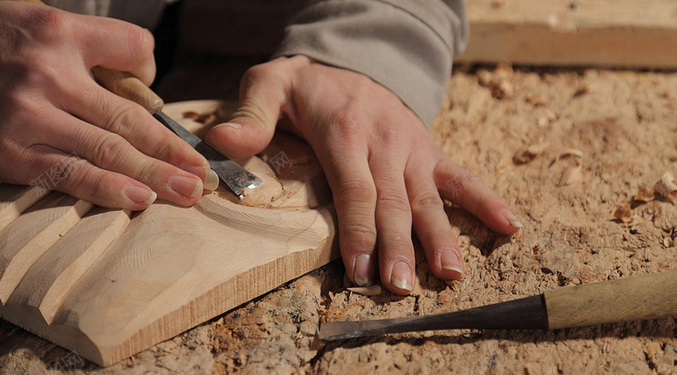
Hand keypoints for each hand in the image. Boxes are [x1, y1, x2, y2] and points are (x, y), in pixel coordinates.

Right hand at [0, 1, 215, 209]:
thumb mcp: (36, 18)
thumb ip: (87, 42)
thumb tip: (138, 79)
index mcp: (61, 34)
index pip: (134, 49)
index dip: (151, 73)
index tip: (156, 97)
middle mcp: (50, 75)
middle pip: (129, 116)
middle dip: (172, 147)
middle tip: (203, 171)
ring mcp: (32, 118)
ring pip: (108, 151)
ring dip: (156, 175)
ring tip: (188, 192)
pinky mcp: (14, 155)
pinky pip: (72, 176)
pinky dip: (109, 190)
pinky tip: (141, 200)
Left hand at [206, 56, 521, 294]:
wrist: (353, 55)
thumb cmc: (306, 81)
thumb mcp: (270, 83)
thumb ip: (252, 114)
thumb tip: (224, 143)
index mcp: (344, 131)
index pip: (354, 187)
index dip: (358, 228)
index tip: (360, 267)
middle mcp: (384, 142)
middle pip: (393, 202)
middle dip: (398, 246)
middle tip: (401, 287)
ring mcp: (411, 148)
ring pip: (428, 197)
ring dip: (441, 236)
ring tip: (452, 274)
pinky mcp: (428, 151)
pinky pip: (461, 176)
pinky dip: (485, 201)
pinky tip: (509, 226)